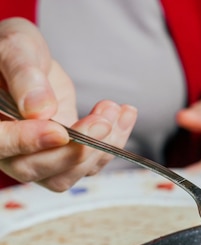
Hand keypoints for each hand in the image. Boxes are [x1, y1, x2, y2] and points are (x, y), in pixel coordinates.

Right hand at [0, 18, 136, 190]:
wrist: (32, 61)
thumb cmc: (15, 51)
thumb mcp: (16, 47)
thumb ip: (23, 75)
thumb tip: (40, 110)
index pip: (1, 144)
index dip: (29, 142)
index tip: (59, 131)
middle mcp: (10, 151)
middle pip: (36, 169)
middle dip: (75, 149)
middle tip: (101, 120)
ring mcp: (38, 159)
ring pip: (66, 175)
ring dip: (97, 150)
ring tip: (113, 110)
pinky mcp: (65, 157)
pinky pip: (88, 165)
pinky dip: (112, 144)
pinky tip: (124, 114)